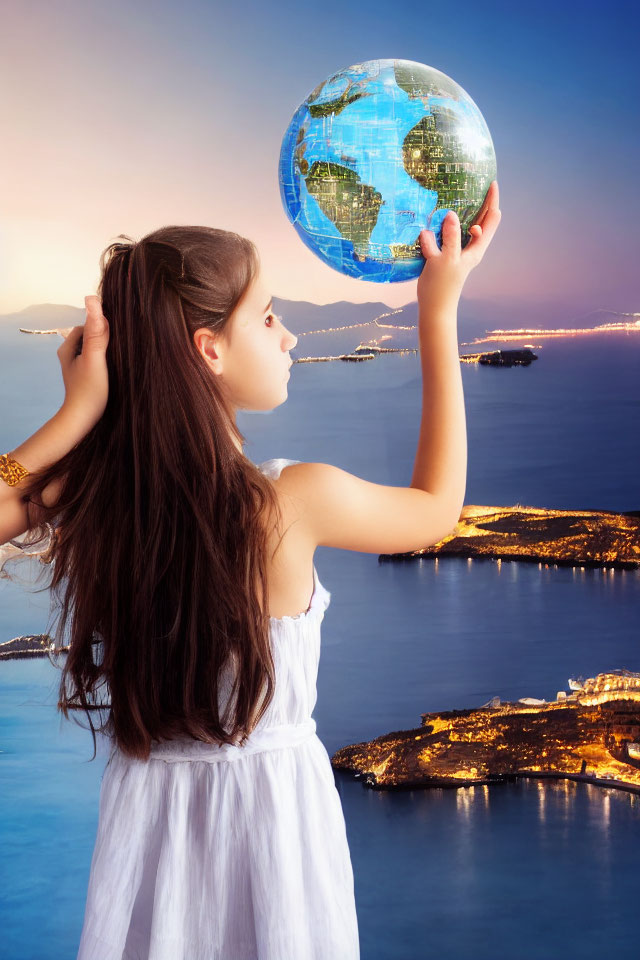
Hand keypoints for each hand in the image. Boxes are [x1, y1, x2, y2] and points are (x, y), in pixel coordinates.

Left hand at [57, 296, 109, 430]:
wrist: (83, 421)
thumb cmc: (88, 391)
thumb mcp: (95, 358)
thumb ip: (96, 332)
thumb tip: (92, 300)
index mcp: (67, 348)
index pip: (87, 326)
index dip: (102, 327)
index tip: (117, 336)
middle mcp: (70, 355)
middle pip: (91, 337)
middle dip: (105, 339)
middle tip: (120, 348)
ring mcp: (78, 367)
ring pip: (95, 350)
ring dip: (107, 351)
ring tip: (119, 360)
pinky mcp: (86, 377)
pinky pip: (97, 362)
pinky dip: (106, 362)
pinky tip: (116, 369)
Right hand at [417, 180, 501, 305]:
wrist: (434, 308)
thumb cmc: (442, 286)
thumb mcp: (446, 259)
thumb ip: (450, 237)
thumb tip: (450, 214)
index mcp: (476, 248)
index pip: (491, 219)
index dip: (492, 201)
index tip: (491, 183)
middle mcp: (470, 247)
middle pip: (481, 220)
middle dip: (482, 202)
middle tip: (480, 183)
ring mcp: (458, 250)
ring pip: (464, 225)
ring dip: (464, 211)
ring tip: (462, 194)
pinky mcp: (444, 254)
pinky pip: (448, 233)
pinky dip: (446, 223)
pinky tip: (438, 216)